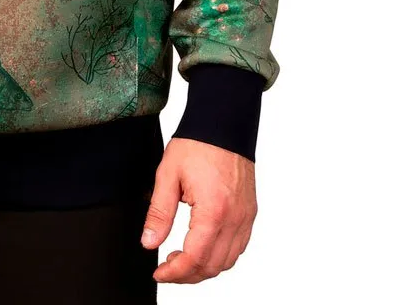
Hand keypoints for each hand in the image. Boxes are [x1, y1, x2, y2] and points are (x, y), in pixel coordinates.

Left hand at [140, 137, 256, 283]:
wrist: (223, 124)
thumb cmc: (197, 144)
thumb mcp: (168, 175)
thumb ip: (159, 213)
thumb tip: (148, 242)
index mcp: (213, 211)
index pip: (195, 258)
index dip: (175, 273)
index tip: (159, 273)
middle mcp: (235, 219)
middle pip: (213, 266)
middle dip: (188, 275)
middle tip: (167, 268)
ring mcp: (246, 217)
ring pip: (228, 261)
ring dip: (205, 268)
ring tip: (181, 259)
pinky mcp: (249, 213)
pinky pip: (238, 247)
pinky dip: (221, 256)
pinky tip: (203, 247)